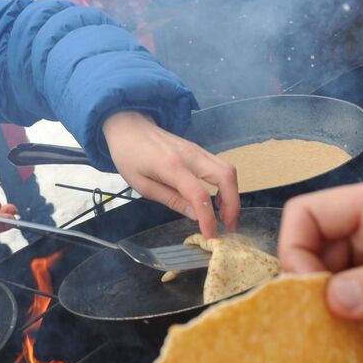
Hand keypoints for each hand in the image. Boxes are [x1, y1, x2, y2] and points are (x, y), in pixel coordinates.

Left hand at [102, 110, 238, 237]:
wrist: (130, 126)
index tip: (210, 235)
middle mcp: (191, 155)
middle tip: (229, 226)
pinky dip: (225, 185)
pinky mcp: (199, 150)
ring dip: (232, 195)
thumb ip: (171, 200)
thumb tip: (196, 215)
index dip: (208, 218)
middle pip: (226, 176)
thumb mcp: (142, 185)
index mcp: (172, 166)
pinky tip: (217, 200)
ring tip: (225, 216)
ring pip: (228, 170)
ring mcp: (197, 150)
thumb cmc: (130, 156)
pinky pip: (220, 166)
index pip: (199, 194)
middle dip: (233, 204)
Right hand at [279, 178, 362, 321]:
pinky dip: (359, 307)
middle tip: (328, 326)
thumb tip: (333, 301)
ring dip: (336, 300)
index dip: (296, 253)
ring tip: (346, 334)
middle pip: (316, 244)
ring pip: (337, 269)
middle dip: (313, 284)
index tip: (314, 298)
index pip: (307, 214)